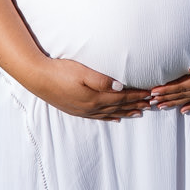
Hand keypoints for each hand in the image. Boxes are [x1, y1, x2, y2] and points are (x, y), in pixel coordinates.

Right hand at [28, 58, 151, 120]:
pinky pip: (98, 117)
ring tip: (139, 112)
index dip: (137, 96)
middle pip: (118, 107)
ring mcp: (83, 111)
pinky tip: (116, 118)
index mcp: (94, 98)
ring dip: (126, 112)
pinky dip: (110, 118)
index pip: (122, 98)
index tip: (150, 94)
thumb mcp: (83, 72)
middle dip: (136, 105)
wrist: (38, 78)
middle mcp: (90, 107)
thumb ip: (102, 81)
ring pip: (110, 114)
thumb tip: (121, 88)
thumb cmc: (61, 71)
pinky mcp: (76, 111)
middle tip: (151, 104)